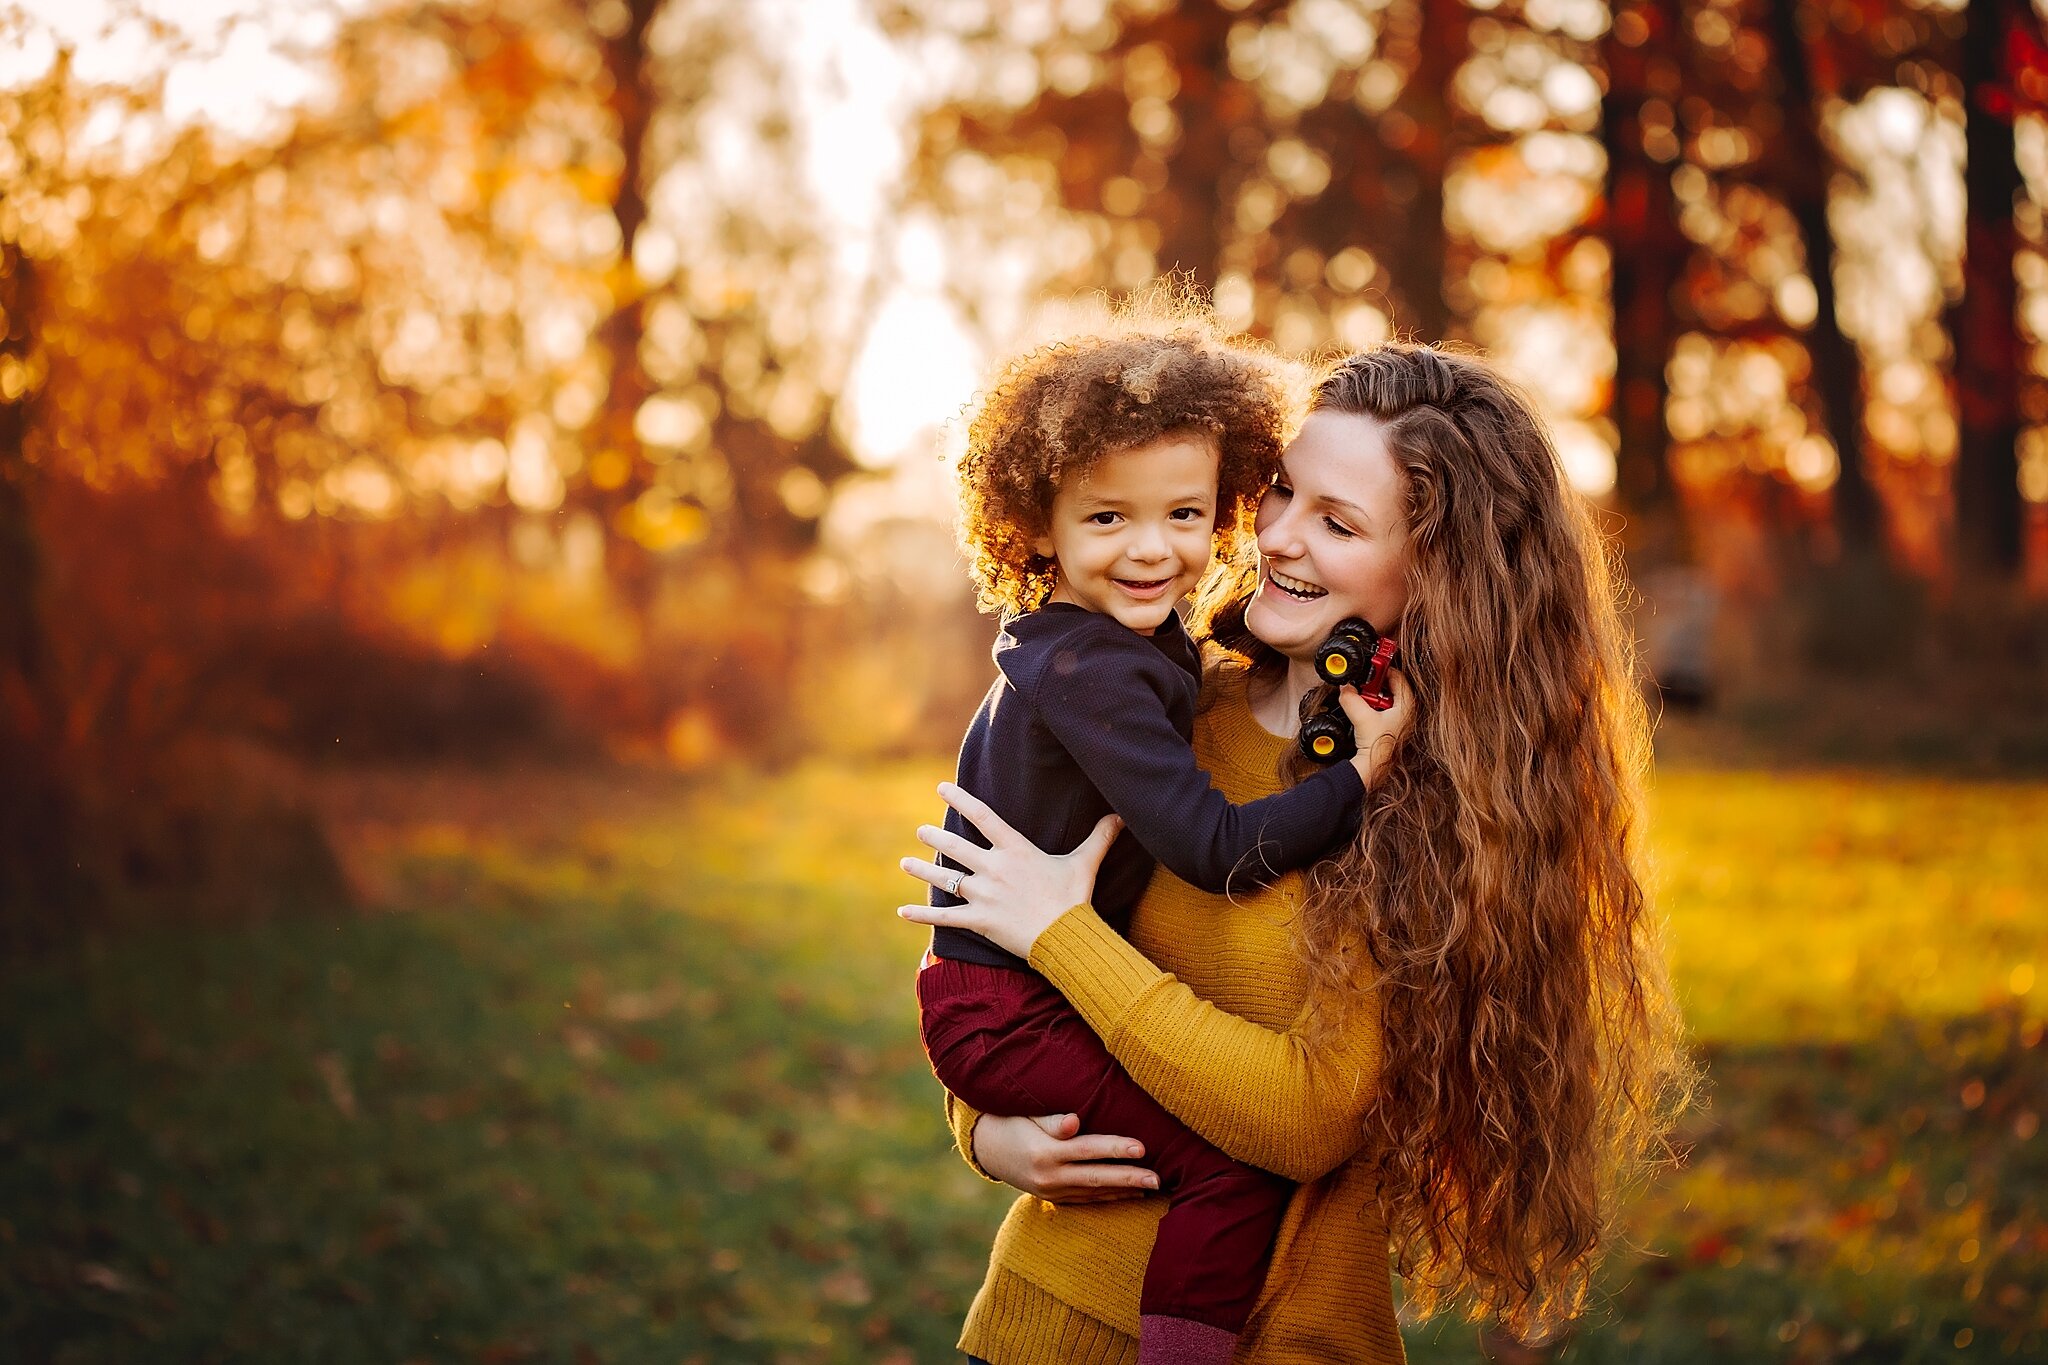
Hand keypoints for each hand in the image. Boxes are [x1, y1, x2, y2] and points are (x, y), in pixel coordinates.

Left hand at [897, 782, 1121, 960]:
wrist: (1067, 936)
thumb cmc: (1074, 898)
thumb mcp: (1086, 863)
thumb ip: (1099, 837)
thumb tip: (1120, 815)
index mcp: (1015, 850)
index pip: (982, 816)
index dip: (960, 800)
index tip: (941, 788)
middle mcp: (994, 868)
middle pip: (956, 846)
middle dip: (934, 836)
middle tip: (921, 830)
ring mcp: (983, 895)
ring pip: (945, 878)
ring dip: (922, 870)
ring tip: (904, 863)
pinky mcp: (979, 921)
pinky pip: (944, 917)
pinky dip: (922, 915)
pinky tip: (902, 912)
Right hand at [971, 1112, 1158, 1202]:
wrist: (986, 1149)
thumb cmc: (1011, 1121)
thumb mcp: (1027, 1115)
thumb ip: (1052, 1121)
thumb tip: (1074, 1122)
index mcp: (1044, 1153)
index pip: (1087, 1149)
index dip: (1115, 1148)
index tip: (1142, 1147)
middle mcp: (1049, 1177)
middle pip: (1096, 1177)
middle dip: (1129, 1177)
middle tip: (1158, 1178)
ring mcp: (1051, 1191)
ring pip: (1094, 1192)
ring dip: (1124, 1190)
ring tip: (1152, 1186)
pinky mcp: (1053, 1198)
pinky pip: (1087, 1199)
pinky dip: (1109, 1197)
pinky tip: (1130, 1193)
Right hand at [1341, 666, 1413, 788]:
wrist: (1374, 767)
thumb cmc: (1378, 746)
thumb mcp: (1362, 717)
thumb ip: (1351, 698)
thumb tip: (1345, 687)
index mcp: (1407, 705)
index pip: (1398, 676)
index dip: (1383, 669)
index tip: (1370, 667)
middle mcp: (1407, 712)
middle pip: (1391, 687)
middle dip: (1374, 684)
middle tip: (1362, 683)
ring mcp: (1399, 720)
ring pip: (1385, 698)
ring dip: (1371, 696)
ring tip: (1360, 699)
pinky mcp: (1391, 727)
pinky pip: (1382, 709)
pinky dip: (1371, 707)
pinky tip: (1362, 712)